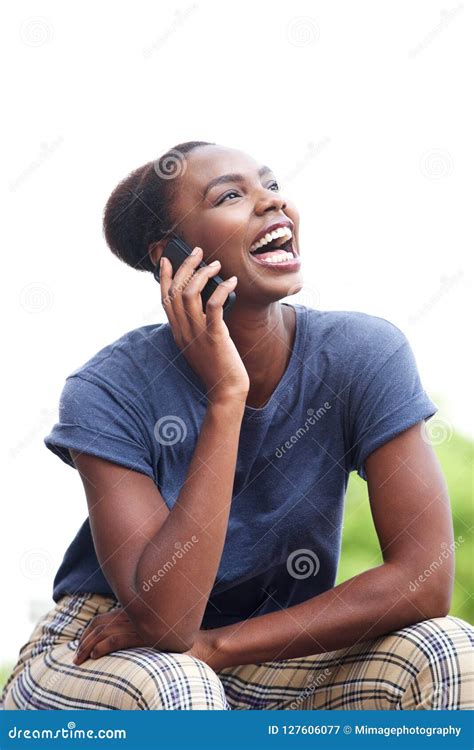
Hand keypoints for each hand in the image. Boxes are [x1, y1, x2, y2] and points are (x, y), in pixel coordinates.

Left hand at [73, 606, 226, 670]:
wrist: (200, 646)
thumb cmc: (177, 643)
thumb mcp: (154, 635)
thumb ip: (138, 634)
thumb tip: (122, 645)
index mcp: (135, 612)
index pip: (102, 619)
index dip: (87, 632)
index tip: (81, 645)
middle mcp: (134, 615)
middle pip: (98, 624)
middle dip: (83, 640)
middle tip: (76, 657)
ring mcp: (138, 624)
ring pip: (103, 632)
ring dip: (88, 646)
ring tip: (80, 660)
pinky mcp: (143, 636)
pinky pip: (116, 640)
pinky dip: (102, 646)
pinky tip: (96, 656)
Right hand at [160, 249, 249, 405]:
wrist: (226, 391)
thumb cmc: (217, 367)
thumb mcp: (200, 344)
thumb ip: (196, 326)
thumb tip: (205, 302)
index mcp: (177, 332)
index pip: (165, 299)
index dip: (165, 277)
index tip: (167, 259)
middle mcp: (183, 331)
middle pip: (176, 290)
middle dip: (185, 266)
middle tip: (198, 252)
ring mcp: (197, 334)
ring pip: (190, 294)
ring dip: (203, 273)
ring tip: (216, 264)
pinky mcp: (214, 336)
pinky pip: (214, 306)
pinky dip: (221, 289)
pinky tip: (231, 281)